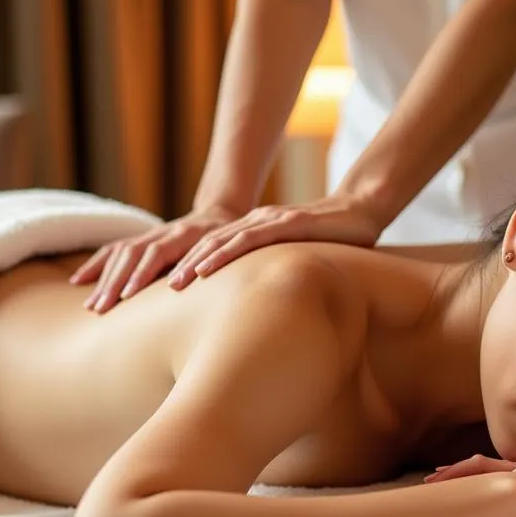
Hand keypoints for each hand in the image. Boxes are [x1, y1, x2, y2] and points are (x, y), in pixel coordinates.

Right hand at [70, 205, 240, 312]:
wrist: (219, 215)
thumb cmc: (225, 242)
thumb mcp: (225, 251)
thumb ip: (211, 264)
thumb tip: (198, 286)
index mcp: (185, 235)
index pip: (157, 252)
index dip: (142, 273)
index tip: (128, 296)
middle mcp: (162, 233)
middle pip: (131, 254)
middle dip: (114, 282)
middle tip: (101, 309)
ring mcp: (149, 235)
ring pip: (119, 253)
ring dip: (103, 279)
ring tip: (91, 306)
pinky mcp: (141, 239)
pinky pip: (113, 250)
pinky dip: (96, 265)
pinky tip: (79, 281)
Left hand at [167, 192, 384, 289]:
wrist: (363, 210)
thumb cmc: (334, 241)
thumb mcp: (296, 260)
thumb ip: (276, 273)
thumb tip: (263, 306)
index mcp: (253, 232)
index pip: (209, 250)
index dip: (182, 267)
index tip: (156, 291)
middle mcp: (254, 223)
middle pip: (205, 245)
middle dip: (176, 267)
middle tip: (153, 290)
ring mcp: (268, 221)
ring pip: (218, 243)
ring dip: (190, 264)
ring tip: (166, 285)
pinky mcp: (285, 224)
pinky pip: (247, 241)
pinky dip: (222, 255)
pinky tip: (204, 270)